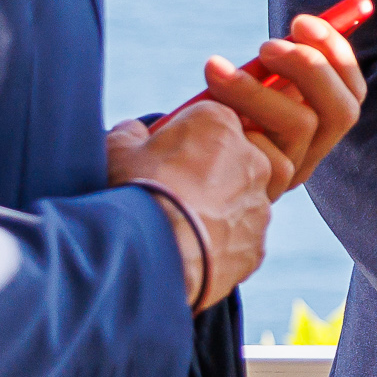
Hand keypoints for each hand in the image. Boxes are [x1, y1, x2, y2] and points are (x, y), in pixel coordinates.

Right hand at [105, 102, 271, 309]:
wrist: (153, 255)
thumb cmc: (136, 194)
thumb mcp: (118, 151)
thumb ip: (130, 135)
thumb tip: (132, 132)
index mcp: (220, 125)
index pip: (212, 122)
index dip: (187, 140)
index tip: (168, 157)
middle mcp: (251, 160)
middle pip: (234, 159)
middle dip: (212, 173)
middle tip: (179, 193)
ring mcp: (259, 204)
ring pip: (242, 202)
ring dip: (220, 210)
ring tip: (185, 228)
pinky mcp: (257, 244)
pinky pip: (242, 240)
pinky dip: (223, 245)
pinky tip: (194, 254)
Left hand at [190, 10, 369, 193]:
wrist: (166, 178)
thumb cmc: (204, 119)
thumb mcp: (242, 90)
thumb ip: (271, 68)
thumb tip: (297, 29)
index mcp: (318, 125)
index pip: (351, 91)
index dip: (336, 53)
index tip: (301, 22)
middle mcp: (311, 153)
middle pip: (342, 111)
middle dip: (311, 67)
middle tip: (265, 46)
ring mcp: (289, 175)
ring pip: (301, 125)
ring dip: (257, 90)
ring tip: (215, 71)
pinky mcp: (260, 190)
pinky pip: (262, 154)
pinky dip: (234, 124)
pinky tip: (201, 115)